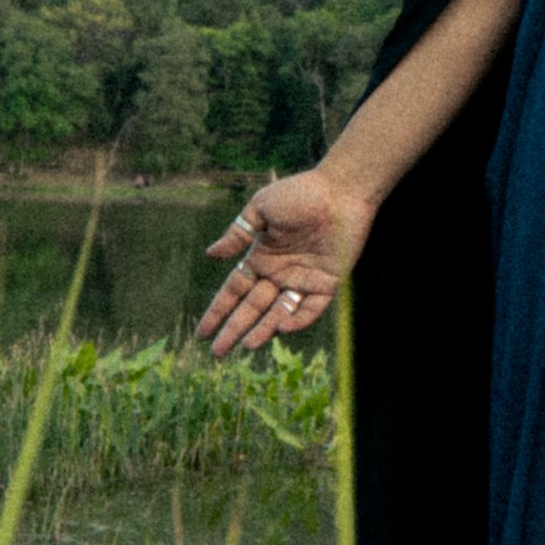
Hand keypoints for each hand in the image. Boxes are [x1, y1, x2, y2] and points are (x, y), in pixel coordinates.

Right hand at [196, 170, 373, 357]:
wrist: (341, 190)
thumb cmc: (300, 194)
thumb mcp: (261, 209)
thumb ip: (237, 233)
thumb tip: (210, 254)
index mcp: (261, 257)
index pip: (234, 291)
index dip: (218, 312)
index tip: (202, 333)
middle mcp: (280, 273)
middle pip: (252, 308)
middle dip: (235, 329)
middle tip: (218, 353)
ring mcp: (303, 280)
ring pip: (278, 313)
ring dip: (263, 330)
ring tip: (247, 346)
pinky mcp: (328, 283)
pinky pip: (310, 308)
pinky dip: (297, 319)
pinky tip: (281, 328)